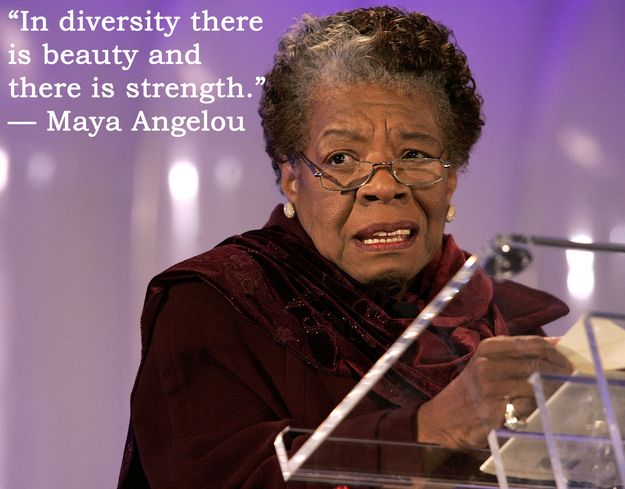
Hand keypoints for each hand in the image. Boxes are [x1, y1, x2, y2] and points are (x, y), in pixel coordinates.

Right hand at [416, 335, 572, 448]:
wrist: (441, 418)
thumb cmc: (471, 389)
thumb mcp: (488, 362)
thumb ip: (519, 352)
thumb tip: (558, 343)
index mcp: (489, 348)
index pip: (534, 344)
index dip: (557, 354)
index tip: (570, 364)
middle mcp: (488, 365)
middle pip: (538, 364)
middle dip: (562, 373)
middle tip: (574, 382)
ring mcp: (490, 389)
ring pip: (537, 386)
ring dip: (555, 392)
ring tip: (564, 396)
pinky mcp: (493, 412)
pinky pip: (528, 409)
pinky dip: (541, 409)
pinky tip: (546, 410)